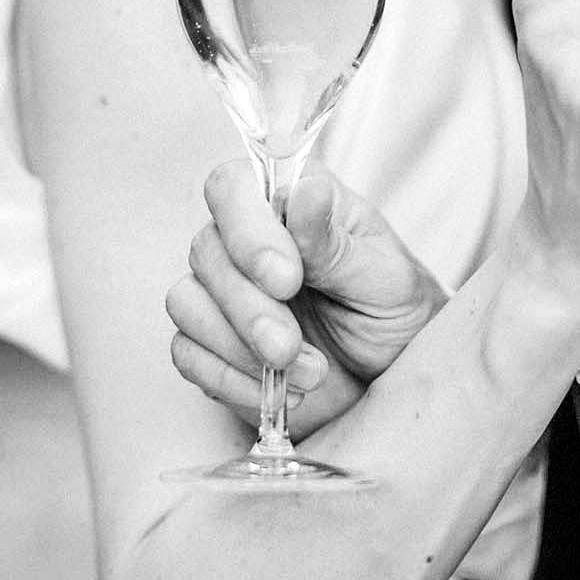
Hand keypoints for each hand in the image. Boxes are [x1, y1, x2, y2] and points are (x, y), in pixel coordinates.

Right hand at [167, 163, 446, 437]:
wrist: (392, 373)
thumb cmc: (393, 308)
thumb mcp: (382, 276)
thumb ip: (335, 242)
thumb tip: (306, 191)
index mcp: (290, 201)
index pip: (233, 187)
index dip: (248, 232)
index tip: (287, 281)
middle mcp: (246, 238)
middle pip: (207, 251)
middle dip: (248, 309)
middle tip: (290, 347)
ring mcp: (223, 289)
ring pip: (187, 302)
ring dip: (240, 347)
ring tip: (309, 373)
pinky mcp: (211, 341)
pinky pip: (188, 353)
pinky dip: (230, 379)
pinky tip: (278, 392)